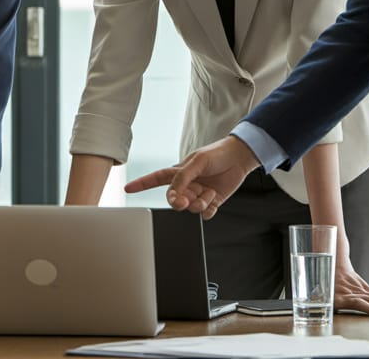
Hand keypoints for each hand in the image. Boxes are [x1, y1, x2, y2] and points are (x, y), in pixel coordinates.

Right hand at [123, 136, 258, 218]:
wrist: (240, 158)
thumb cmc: (217, 154)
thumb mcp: (197, 162)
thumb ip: (182, 177)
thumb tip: (173, 193)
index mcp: (179, 172)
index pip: (156, 178)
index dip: (142, 183)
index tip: (128, 188)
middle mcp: (187, 184)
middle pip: (174, 199)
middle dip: (178, 202)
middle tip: (184, 201)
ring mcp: (199, 193)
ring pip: (190, 208)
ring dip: (198, 204)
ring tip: (207, 193)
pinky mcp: (211, 201)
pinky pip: (204, 213)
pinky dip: (208, 210)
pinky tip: (213, 200)